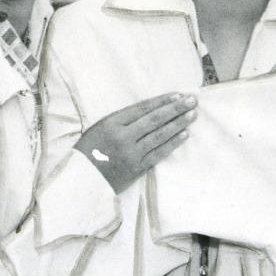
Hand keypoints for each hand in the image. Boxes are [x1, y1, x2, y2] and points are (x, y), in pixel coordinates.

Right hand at [75, 92, 196, 190]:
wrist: (82, 180)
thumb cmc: (89, 151)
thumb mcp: (99, 128)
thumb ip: (121, 120)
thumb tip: (150, 110)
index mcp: (111, 123)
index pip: (142, 109)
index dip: (162, 101)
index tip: (177, 95)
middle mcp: (123, 137)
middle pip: (155, 120)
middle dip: (175, 109)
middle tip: (192, 100)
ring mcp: (132, 154)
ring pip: (160, 136)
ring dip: (178, 124)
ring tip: (192, 115)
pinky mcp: (137, 168)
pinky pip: (159, 153)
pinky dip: (173, 143)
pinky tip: (184, 134)